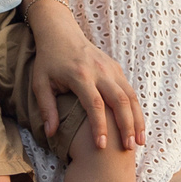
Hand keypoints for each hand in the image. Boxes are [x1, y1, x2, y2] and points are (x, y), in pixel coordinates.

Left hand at [23, 0, 146, 150]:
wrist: (61, 33)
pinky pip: (130, 91)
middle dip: (126, 126)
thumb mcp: (40, 84)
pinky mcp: (116, 68)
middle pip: (119, 101)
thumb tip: (50, 134)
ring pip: (130, 96)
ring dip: (136, 119)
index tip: (102, 147)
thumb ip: (47, 108)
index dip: (99, 127)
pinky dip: (135, 110)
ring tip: (139, 141)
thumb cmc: (48, 61)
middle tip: (129, 148)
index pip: (94, 105)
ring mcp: (111, 68)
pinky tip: (137, 126)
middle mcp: (100, 71)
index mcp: (80, 76)